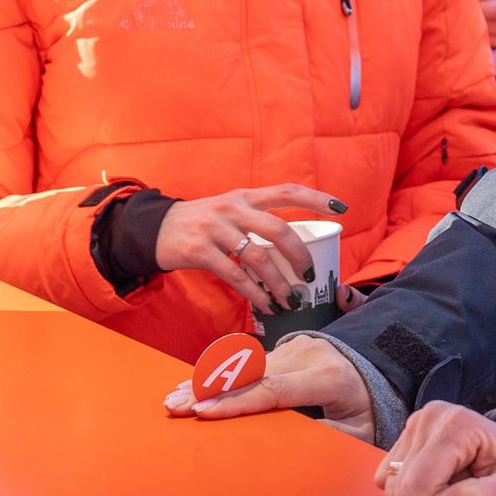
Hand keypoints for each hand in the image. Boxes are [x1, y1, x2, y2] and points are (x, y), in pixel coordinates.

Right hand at [153, 183, 346, 316]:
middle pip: (278, 230)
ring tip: (290, 301)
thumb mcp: (228, 211)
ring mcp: (215, 228)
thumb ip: (256, 220)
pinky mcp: (200, 251)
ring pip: (258, 258)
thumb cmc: (201, 224)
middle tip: (309, 276)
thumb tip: (293, 246)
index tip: (341, 208)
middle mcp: (232, 208)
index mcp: (245, 196)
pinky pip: (235, 276)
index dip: (316, 198)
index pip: (287, 191)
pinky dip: (254, 294)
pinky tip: (265, 305)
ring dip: (278, 284)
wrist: (155, 230)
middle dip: (300, 256)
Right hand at [164, 332, 378, 439]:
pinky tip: (192, 384)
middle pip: (249, 375)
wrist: (379, 366)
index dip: (236, 402)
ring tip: (173, 398)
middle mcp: (309, 355)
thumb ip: (328, 436)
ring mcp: (296, 345)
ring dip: (207, 382)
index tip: (204, 414)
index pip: (274, 390)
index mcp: (328, 377)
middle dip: (209, 392)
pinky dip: (219, 374)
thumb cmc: (367, 406)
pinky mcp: (287, 345)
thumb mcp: (359, 428)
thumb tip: (290, 446)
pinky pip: (248, 361)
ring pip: (243, 366)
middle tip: (174, 407)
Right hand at [377, 402, 495, 495]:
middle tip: (465, 491)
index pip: (418, 485)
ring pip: (392, 484)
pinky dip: (415, 489)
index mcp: (457, 425)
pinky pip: (390, 478)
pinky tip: (442, 480)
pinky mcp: (409, 436)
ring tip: (458, 484)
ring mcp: (418, 423)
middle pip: (401, 485)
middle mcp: (432, 416)